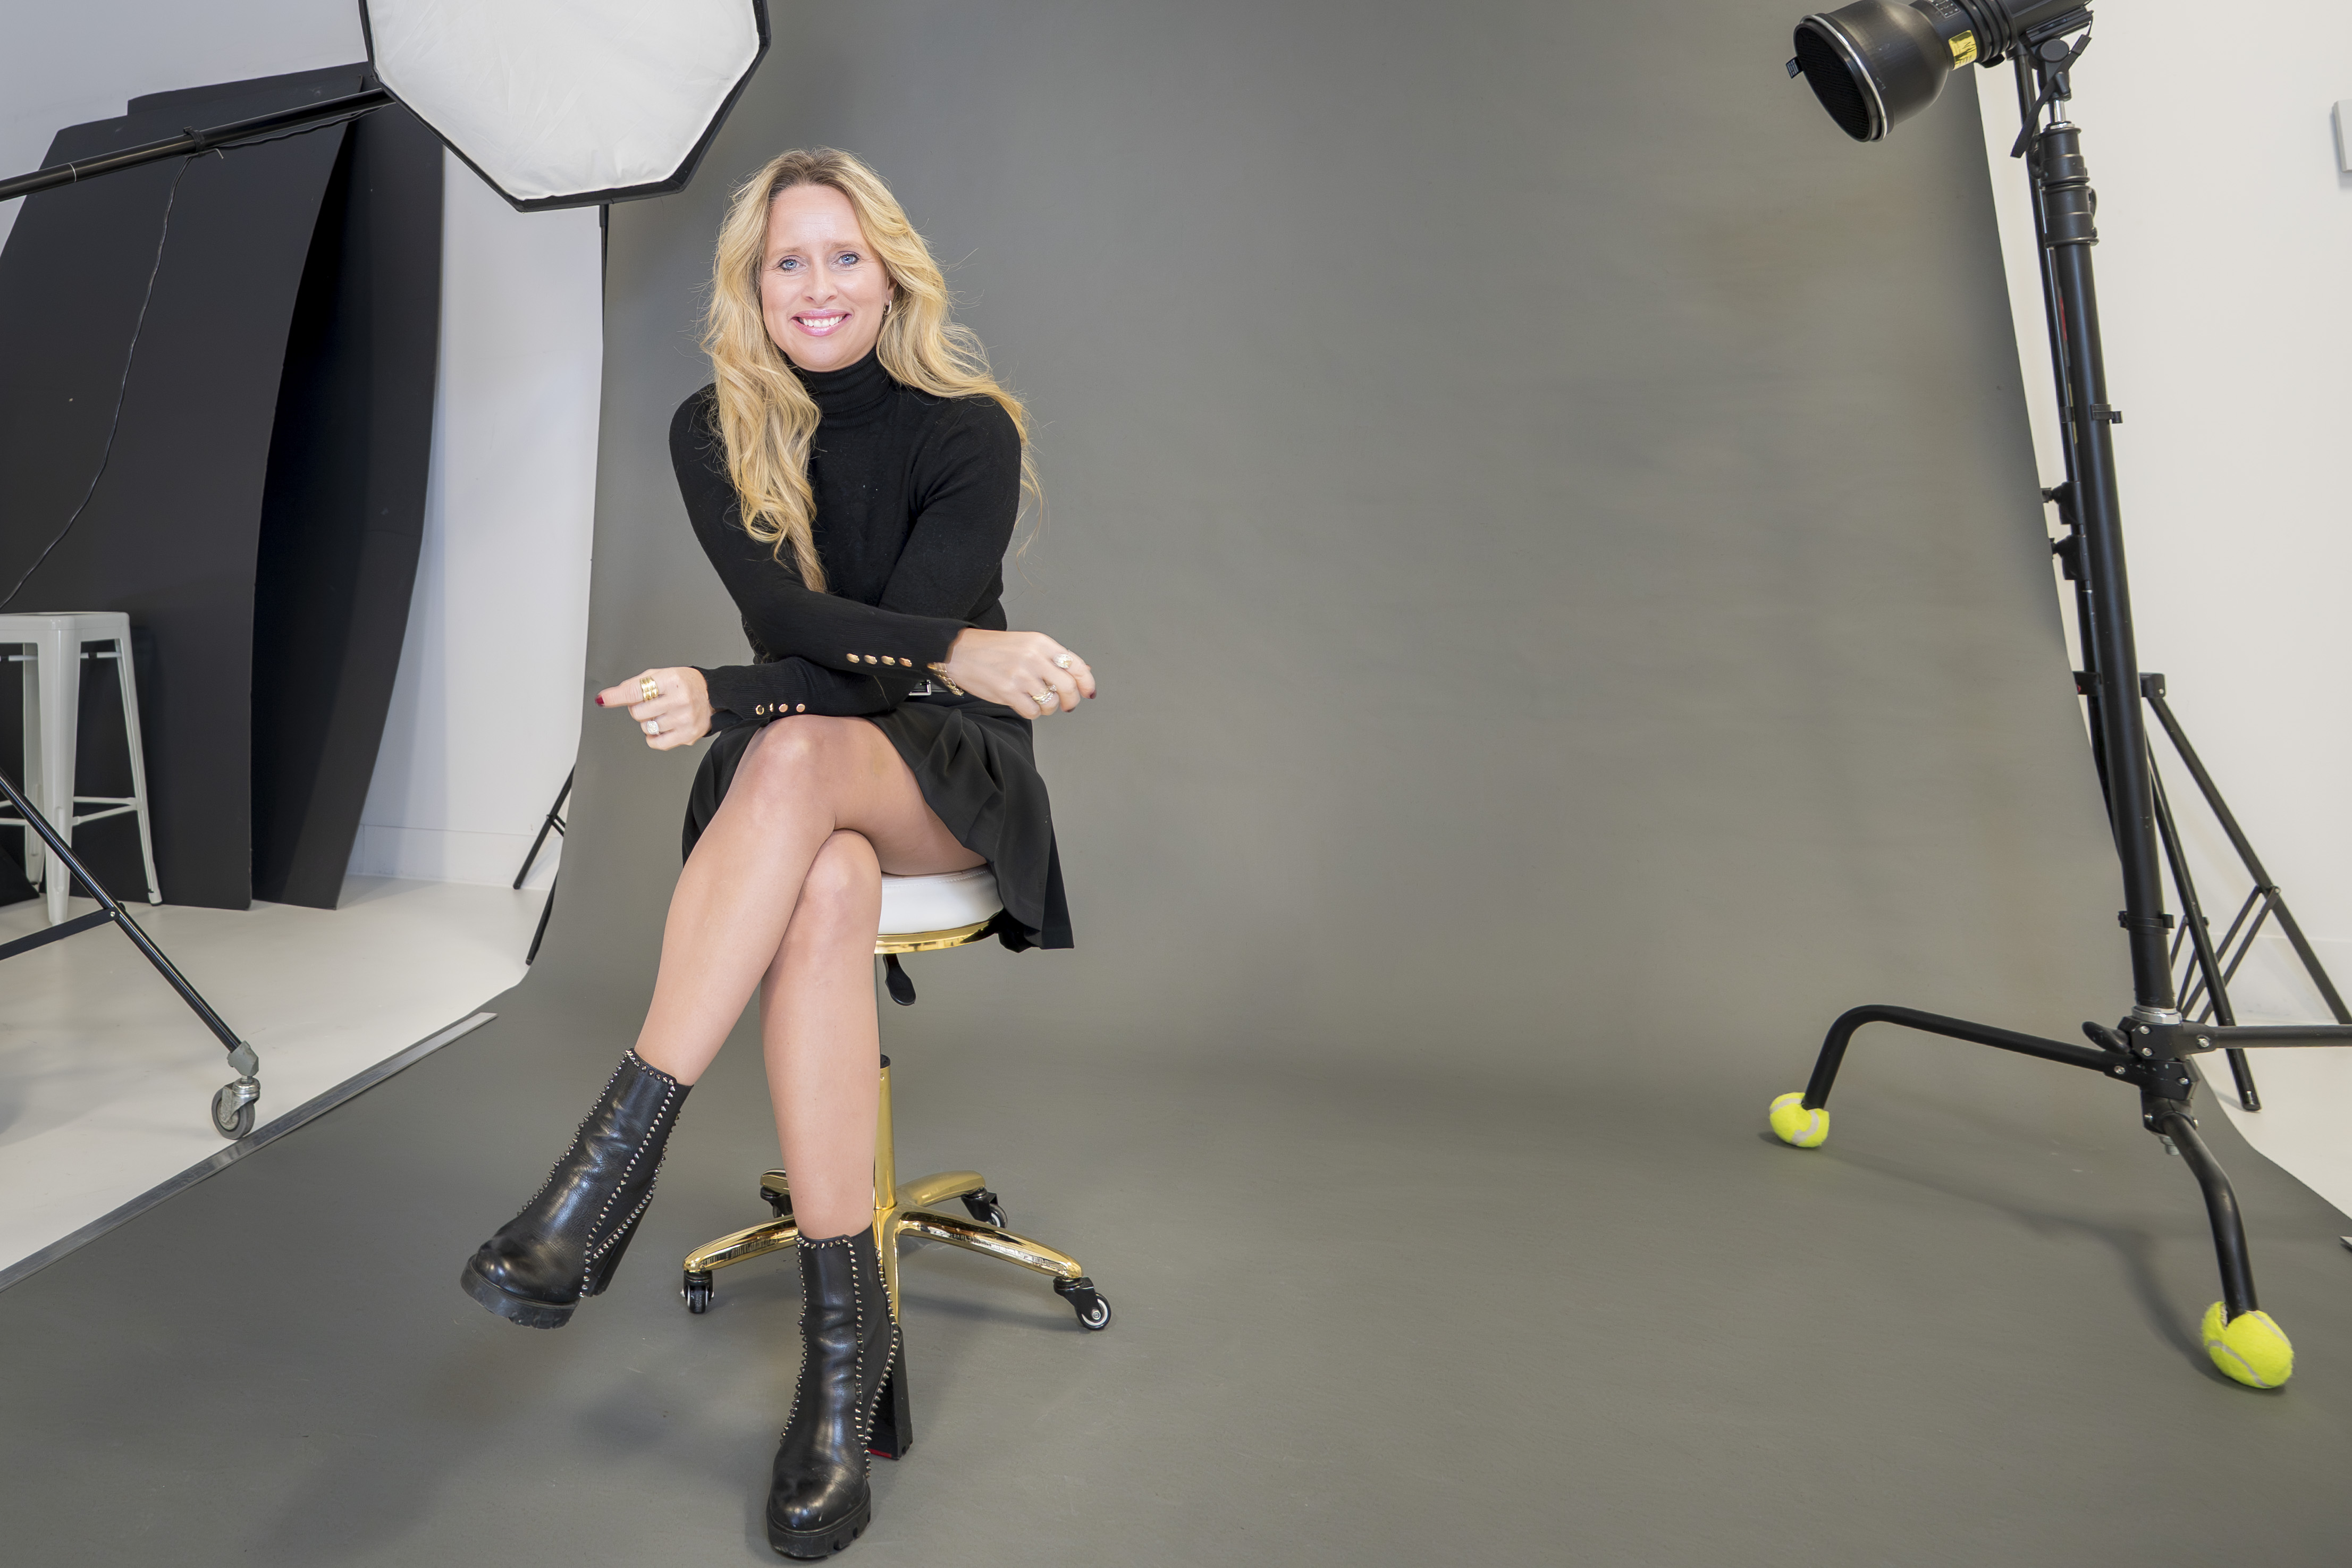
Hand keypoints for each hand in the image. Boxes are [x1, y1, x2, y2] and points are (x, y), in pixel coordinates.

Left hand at [597, 667, 711, 750]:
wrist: (713, 696)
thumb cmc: (685, 684)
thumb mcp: (661, 675)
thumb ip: (635, 685)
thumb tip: (608, 697)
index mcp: (672, 680)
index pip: (636, 691)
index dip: (617, 696)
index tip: (603, 699)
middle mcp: (680, 700)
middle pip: (637, 712)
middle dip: (639, 708)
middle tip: (653, 703)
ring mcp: (684, 719)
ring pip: (646, 727)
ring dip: (649, 721)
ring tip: (664, 713)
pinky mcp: (687, 735)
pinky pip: (656, 742)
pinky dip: (653, 736)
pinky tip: (663, 726)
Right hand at [937, 630, 1096, 718]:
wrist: (960, 652)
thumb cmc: (992, 649)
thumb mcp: (1027, 644)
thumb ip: (1053, 658)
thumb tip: (1082, 672)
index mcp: (1041, 643)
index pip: (1075, 665)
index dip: (1086, 682)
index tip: (1088, 692)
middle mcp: (1033, 657)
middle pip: (1068, 687)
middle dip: (1071, 701)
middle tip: (1066, 705)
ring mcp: (1021, 675)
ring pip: (1051, 702)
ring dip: (1048, 707)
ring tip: (1037, 700)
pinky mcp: (1007, 691)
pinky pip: (1032, 712)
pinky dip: (1032, 712)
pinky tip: (1023, 703)